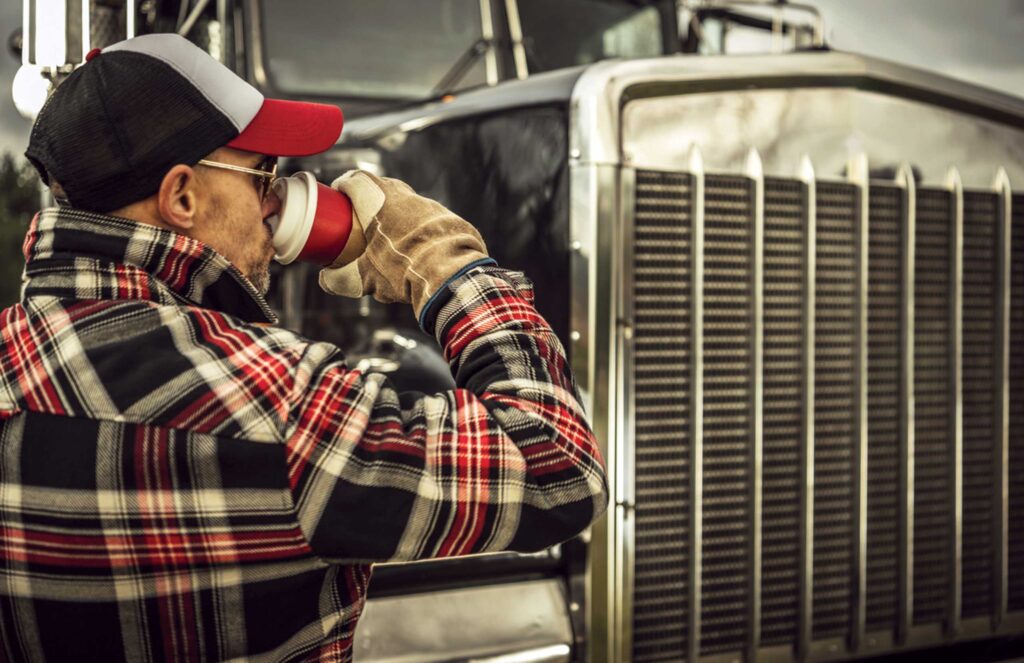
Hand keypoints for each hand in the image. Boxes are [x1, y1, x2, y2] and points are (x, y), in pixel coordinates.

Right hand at [318, 171, 488, 317]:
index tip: (339, 194)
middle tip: (361, 215)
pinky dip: (418, 227)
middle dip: (370, 196)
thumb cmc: (403, 269)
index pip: (356, 179)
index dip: (345, 184)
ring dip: (396, 213)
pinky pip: (428, 218)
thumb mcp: (365, 278)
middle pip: (382, 186)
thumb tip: (327, 280)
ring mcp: (430, 206)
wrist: (450, 274)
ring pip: (407, 202)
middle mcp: (405, 197)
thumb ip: (341, 279)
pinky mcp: (449, 219)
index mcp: (378, 201)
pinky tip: (416, 245)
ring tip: (389, 234)